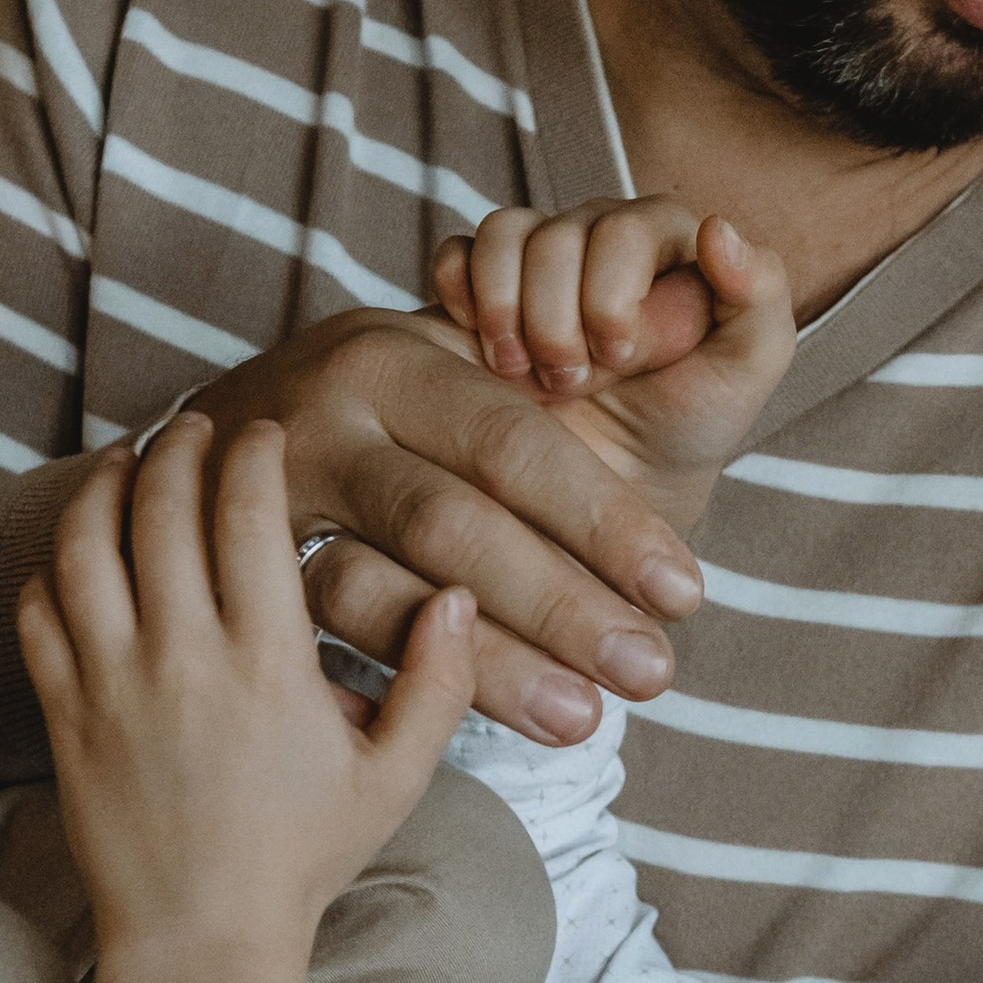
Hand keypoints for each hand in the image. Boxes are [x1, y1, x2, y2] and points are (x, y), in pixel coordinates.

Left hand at [18, 416, 480, 982]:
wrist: (200, 938)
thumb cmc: (302, 858)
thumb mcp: (395, 776)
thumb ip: (436, 681)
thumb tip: (459, 595)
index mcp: (268, 661)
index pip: (250, 513)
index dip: (255, 453)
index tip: (267, 430)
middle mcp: (182, 656)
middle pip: (162, 507)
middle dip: (179, 446)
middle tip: (197, 424)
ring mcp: (111, 682)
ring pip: (87, 544)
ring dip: (108, 488)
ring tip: (131, 463)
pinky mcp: (64, 714)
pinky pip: (40, 612)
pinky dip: (55, 566)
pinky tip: (81, 553)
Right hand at [187, 311, 705, 753]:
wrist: (266, 426)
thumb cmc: (434, 400)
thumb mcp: (510, 340)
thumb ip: (633, 312)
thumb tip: (735, 246)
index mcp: (399, 354)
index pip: (514, 443)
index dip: (603, 520)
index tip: (685, 593)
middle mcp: (326, 419)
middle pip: (451, 523)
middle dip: (559, 605)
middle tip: (652, 673)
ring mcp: (273, 500)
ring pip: (378, 593)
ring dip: (489, 665)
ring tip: (584, 722)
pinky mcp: (247, 572)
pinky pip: (329, 645)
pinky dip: (400, 687)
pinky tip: (465, 737)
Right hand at [428, 201, 795, 535]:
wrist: (611, 489)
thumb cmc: (686, 424)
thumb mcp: (745, 372)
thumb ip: (760, 297)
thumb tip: (719, 227)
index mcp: (666, 240)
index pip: (625, 228)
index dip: (612, 293)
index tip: (620, 358)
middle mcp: (601, 234)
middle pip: (558, 233)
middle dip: (558, 317)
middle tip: (572, 381)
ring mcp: (539, 256)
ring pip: (503, 233)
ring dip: (508, 310)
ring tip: (524, 375)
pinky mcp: (482, 284)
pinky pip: (455, 255)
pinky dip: (462, 299)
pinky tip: (487, 350)